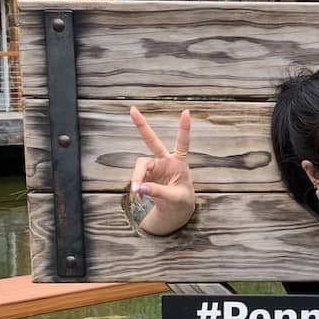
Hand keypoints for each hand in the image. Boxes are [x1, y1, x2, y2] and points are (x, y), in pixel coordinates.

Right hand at [128, 106, 195, 232]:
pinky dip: (137, 189)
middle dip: (142, 125)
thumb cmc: (180, 200)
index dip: (184, 128)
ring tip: (137, 192)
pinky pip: (137, 179)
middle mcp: (165, 160)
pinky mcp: (145, 175)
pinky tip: (139, 197)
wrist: (175, 208)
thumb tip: (139, 187)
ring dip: (136, 178)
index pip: (182, 143)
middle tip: (132, 110)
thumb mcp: (175, 198)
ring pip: (140, 166)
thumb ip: (158, 192)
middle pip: (151, 141)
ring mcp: (154, 167)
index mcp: (179, 162)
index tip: (186, 112)